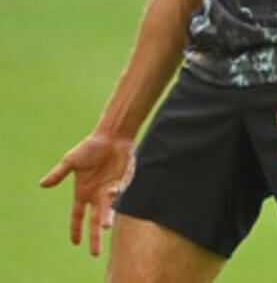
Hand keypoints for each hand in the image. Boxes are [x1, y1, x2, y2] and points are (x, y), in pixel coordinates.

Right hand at [40, 133, 134, 255]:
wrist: (113, 136)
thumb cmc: (91, 146)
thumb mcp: (71, 160)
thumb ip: (59, 174)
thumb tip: (42, 184)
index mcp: (82, 192)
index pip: (78, 216)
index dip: (76, 229)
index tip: (76, 242)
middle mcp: (96, 195)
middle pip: (94, 221)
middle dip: (95, 237)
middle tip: (95, 253)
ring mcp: (109, 191)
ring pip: (108, 211)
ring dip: (107, 218)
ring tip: (106, 225)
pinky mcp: (122, 184)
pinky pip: (119, 196)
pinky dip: (117, 198)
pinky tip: (114, 194)